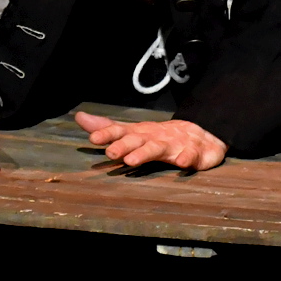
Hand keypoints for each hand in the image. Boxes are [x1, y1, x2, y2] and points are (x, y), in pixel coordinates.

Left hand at [76, 111, 226, 169]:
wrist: (201, 136)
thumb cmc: (161, 137)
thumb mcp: (133, 132)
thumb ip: (108, 128)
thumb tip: (79, 117)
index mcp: (140, 134)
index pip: (121, 131)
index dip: (108, 134)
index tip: (93, 138)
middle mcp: (154, 138)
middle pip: (137, 140)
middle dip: (124, 145)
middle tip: (111, 152)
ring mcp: (174, 145)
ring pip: (158, 148)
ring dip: (145, 153)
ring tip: (132, 161)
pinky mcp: (193, 153)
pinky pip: (190, 156)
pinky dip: (187, 158)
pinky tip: (182, 163)